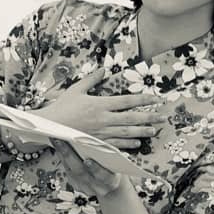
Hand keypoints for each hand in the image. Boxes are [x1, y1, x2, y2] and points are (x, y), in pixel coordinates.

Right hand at [42, 66, 170, 148]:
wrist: (50, 127)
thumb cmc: (62, 107)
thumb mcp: (76, 89)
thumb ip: (92, 79)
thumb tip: (103, 69)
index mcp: (100, 104)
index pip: (127, 101)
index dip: (143, 100)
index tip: (155, 99)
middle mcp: (103, 119)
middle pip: (131, 118)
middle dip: (149, 117)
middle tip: (163, 117)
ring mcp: (101, 133)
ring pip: (127, 132)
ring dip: (142, 132)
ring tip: (154, 131)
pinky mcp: (97, 143)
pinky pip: (116, 144)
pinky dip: (128, 144)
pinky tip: (138, 143)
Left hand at [52, 140, 123, 197]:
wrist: (111, 183)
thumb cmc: (113, 166)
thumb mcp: (116, 160)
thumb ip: (108, 153)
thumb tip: (92, 141)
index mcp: (111, 181)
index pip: (103, 177)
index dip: (95, 169)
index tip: (87, 161)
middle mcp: (98, 187)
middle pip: (82, 173)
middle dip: (70, 156)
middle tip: (61, 142)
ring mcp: (86, 188)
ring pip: (72, 172)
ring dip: (62, 155)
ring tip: (56, 140)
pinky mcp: (76, 185)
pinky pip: (68, 171)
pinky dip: (62, 158)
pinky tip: (58, 147)